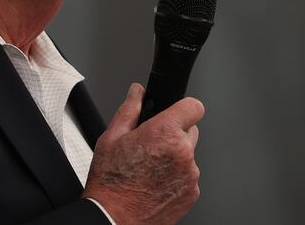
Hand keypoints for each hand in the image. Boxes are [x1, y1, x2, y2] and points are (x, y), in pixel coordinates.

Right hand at [83, 83, 203, 224]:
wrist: (114, 218)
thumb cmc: (111, 181)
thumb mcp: (112, 137)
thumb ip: (130, 108)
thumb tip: (137, 92)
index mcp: (164, 133)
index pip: (193, 106)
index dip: (183, 107)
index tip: (175, 111)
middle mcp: (182, 152)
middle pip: (190, 130)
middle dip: (174, 133)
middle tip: (151, 144)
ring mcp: (190, 174)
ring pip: (188, 154)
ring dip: (175, 156)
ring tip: (149, 167)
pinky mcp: (192, 193)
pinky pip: (188, 175)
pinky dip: (176, 176)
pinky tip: (155, 182)